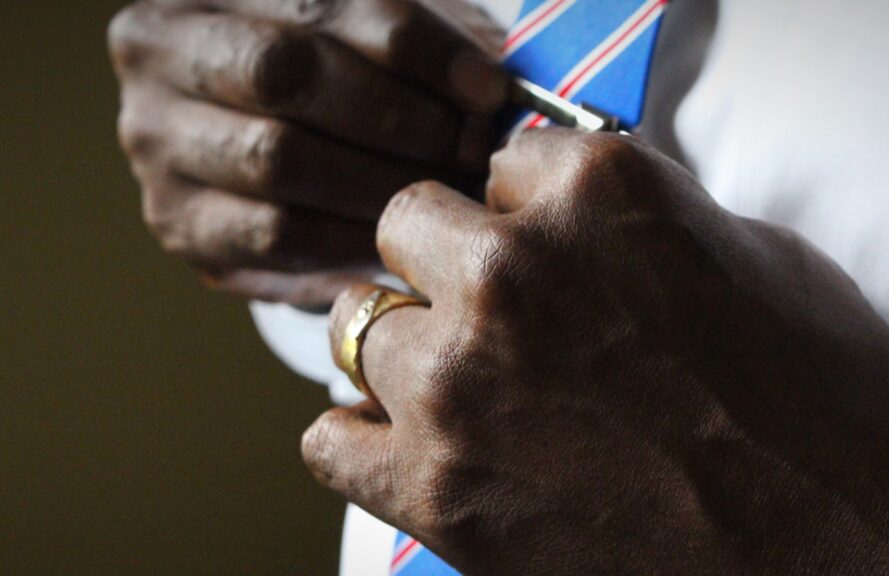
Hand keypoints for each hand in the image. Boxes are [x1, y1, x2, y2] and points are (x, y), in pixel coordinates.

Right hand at [108, 0, 507, 303]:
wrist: (272, 146)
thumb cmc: (338, 77)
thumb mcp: (370, 37)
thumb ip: (421, 42)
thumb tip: (498, 89)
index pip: (320, 4)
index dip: (416, 47)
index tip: (488, 89)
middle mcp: (162, 52)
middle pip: (284, 74)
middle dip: (397, 115)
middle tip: (471, 149)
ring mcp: (158, 142)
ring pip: (279, 158)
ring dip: (383, 181)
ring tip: (450, 192)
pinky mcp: (180, 222)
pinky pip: (275, 235)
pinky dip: (352, 237)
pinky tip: (404, 235)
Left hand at [302, 129, 888, 574]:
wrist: (855, 534)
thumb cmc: (818, 391)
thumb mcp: (734, 245)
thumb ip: (619, 214)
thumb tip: (554, 210)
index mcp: (589, 192)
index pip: (498, 166)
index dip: (523, 215)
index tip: (544, 253)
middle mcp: (509, 273)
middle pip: (404, 229)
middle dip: (446, 266)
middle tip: (496, 317)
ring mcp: (462, 383)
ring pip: (354, 328)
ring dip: (405, 349)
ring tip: (464, 387)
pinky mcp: (440, 490)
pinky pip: (329, 441)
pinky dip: (359, 440)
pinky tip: (406, 447)